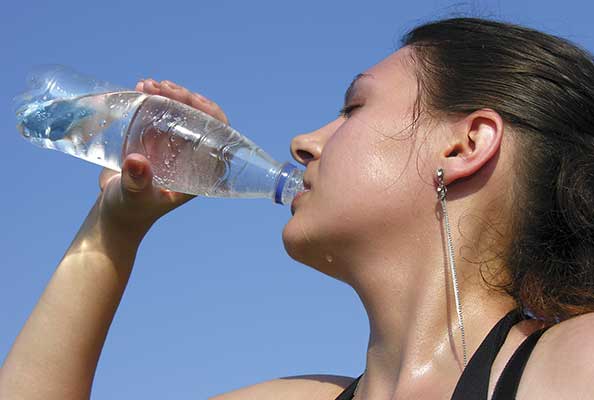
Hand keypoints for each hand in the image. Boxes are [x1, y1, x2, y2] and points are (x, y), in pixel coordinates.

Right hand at [96, 79, 229, 233]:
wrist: (113, 211)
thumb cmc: (130, 209)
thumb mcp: (134, 197)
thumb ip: (137, 182)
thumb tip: (136, 161)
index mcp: (198, 171)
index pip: (218, 138)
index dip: (211, 115)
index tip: (194, 100)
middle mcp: (189, 156)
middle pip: (198, 119)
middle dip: (184, 99)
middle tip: (164, 87)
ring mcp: (171, 146)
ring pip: (179, 112)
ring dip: (168, 94)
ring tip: (147, 85)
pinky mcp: (153, 139)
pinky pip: (159, 113)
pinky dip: (152, 98)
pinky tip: (140, 86)